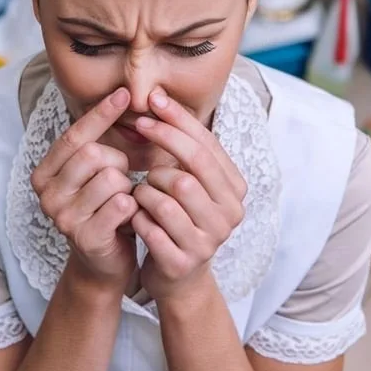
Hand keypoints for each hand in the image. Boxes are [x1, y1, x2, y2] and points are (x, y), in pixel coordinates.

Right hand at [30, 87, 138, 290]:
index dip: (100, 114)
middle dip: (118, 161)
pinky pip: (121, 204)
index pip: (74, 136)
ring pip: (111, 178)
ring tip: (125, 200)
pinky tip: (131, 216)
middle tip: (123, 178)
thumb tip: (123, 95)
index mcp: (44, 173)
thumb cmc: (104, 209)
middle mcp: (47, 194)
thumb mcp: (95, 174)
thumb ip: (99, 142)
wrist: (104, 264)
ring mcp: (63, 218)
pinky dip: (134, 206)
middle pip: (92, 154)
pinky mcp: (85, 238)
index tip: (124, 92)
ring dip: (128, 186)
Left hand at [129, 88, 247, 300]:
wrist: (178, 275)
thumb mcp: (189, 181)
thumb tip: (158, 96)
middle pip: (190, 169)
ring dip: (145, 189)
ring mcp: (208, 241)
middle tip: (138, 127)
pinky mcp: (183, 262)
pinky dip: (136, 216)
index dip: (178, 121)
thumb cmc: (179, 217)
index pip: (208, 147)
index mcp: (235, 190)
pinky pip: (149, 225)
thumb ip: (183, 147)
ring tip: (140, 194)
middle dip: (162, 143)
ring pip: (167, 196)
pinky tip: (135, 217)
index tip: (152, 101)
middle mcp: (229, 215)